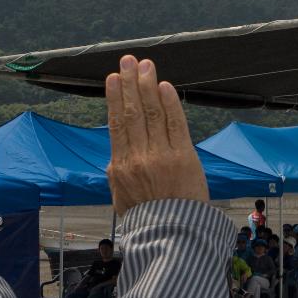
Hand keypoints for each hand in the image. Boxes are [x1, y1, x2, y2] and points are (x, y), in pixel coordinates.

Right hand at [105, 55, 208, 213]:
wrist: (172, 237)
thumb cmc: (147, 219)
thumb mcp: (121, 198)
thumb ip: (117, 172)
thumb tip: (115, 155)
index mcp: (120, 167)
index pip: (116, 124)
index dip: (114, 98)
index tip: (112, 78)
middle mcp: (138, 158)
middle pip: (132, 112)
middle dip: (129, 83)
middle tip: (127, 61)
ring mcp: (161, 156)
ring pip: (152, 113)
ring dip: (148, 85)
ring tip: (145, 65)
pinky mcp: (184, 158)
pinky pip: (175, 124)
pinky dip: (170, 103)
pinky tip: (165, 86)